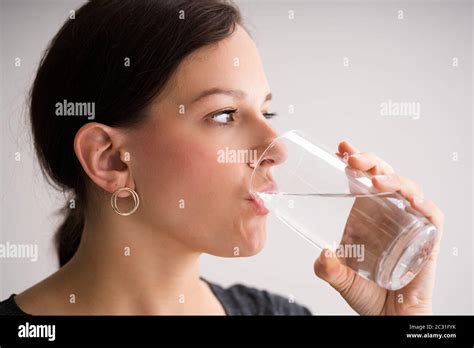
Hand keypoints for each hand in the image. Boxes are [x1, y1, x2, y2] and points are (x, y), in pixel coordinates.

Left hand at [314, 141, 443, 314]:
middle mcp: (388, 214)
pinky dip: (423, 203)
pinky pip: (430, 214)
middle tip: (350, 156)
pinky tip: (409, 198)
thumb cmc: (368, 294)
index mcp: (366, 215)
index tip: (341, 148)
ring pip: (407, 188)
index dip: (356, 161)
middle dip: (369, 161)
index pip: (362, 180)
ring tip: (374, 179)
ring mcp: (409, 223)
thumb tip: (322, 255)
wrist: (389, 317)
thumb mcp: (340, 278)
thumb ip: (327, 268)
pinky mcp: (427, 238)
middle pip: (384, 176)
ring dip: (392, 179)